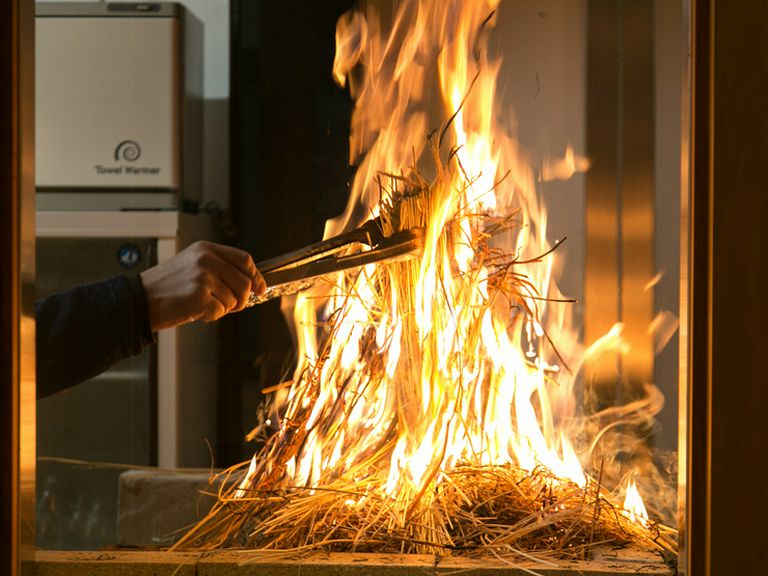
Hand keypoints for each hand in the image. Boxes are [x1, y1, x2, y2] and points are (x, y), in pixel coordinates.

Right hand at [139, 241, 265, 330]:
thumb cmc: (167, 287)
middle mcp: (206, 259)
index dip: (256, 276)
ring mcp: (203, 277)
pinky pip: (220, 311)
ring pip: (234, 300)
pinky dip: (211, 316)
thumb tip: (251, 284)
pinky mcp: (199, 296)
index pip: (244, 259)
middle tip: (231, 306)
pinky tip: (195, 311)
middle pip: (245, 282)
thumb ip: (220, 269)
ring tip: (203, 305)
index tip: (260, 288)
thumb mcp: (193, 266)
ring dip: (223, 308)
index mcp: (206, 249)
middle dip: (242, 299)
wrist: (140, 300)